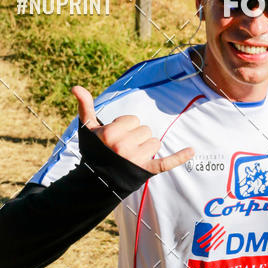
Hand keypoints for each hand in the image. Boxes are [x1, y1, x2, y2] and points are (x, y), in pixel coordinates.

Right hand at [73, 85, 193, 174]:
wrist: (97, 181)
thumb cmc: (94, 151)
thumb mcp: (88, 129)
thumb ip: (85, 106)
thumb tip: (75, 87)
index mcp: (111, 133)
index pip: (133, 120)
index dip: (126, 127)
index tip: (116, 138)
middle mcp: (123, 145)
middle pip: (145, 130)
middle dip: (136, 137)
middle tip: (123, 149)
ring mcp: (136, 159)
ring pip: (154, 142)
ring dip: (146, 148)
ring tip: (132, 157)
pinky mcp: (146, 170)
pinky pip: (166, 162)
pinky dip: (180, 157)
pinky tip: (192, 150)